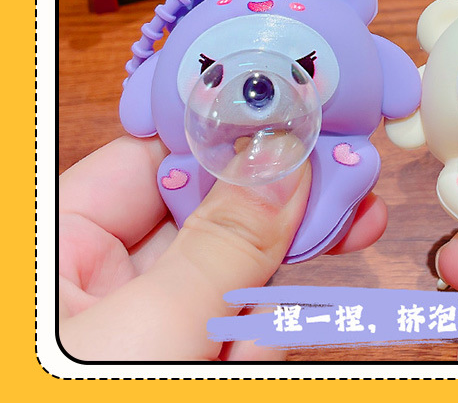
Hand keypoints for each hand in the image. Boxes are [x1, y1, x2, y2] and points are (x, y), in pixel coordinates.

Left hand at [59, 136, 386, 360]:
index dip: (236, 137)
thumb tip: (284, 162)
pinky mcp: (177, 355)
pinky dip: (259, 339)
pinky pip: (235, 326)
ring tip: (291, 306)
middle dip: (279, 214)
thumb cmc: (72, 401)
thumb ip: (222, 245)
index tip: (306, 128)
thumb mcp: (147, 334)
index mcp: (62, 242)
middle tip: (349, 196)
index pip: (161, 156)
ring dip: (273, 292)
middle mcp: (100, 275)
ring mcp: (142, 321)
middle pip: (212, 211)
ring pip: (234, 273)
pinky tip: (256, 356)